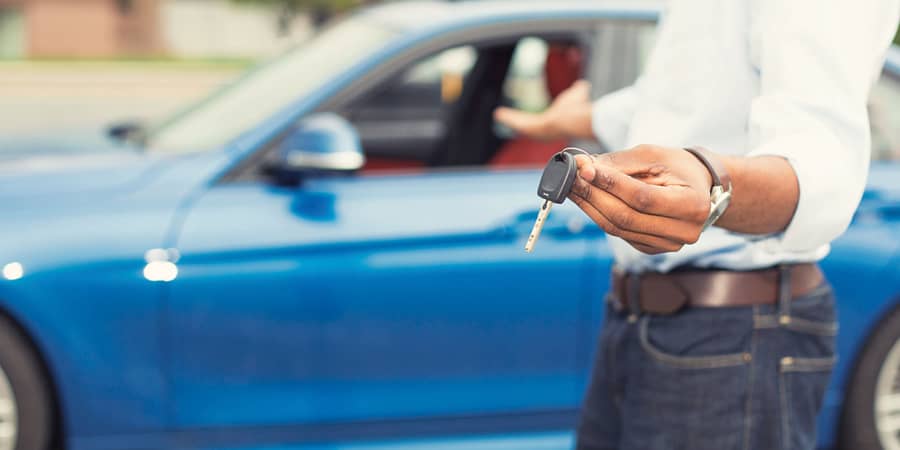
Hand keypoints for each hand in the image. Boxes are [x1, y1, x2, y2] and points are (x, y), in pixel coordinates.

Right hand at [493, 80, 595, 139]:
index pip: (544, 120)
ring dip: (510, 120)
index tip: (532, 118)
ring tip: (499, 114)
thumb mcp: (577, 94)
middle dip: (518, 120)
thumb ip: (579, 90)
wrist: (571, 121)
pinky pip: (517, 123)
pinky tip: (499, 114)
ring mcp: (536, 129)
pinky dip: (508, 119)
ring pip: (520, 124)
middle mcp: (544, 127)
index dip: (539, 119)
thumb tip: (583, 84)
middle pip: (528, 123)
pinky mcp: (529, 127)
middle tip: (508, 115)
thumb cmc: (576, 109)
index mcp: (555, 121)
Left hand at [568, 144, 714, 253]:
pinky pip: (619, 233)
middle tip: (570, 177)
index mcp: (692, 205)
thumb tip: (583, 167)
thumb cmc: (677, 167)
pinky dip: (599, 215)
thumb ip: (620, 163)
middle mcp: (683, 231)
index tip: (584, 168)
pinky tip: (587, 199)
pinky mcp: (652, 249)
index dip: (610, 184)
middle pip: (625, 217)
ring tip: (572, 186)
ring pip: (618, 228)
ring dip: (590, 206)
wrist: (699, 188)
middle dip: (592, 195)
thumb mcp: (653, 156)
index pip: (642, 197)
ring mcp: (668, 244)